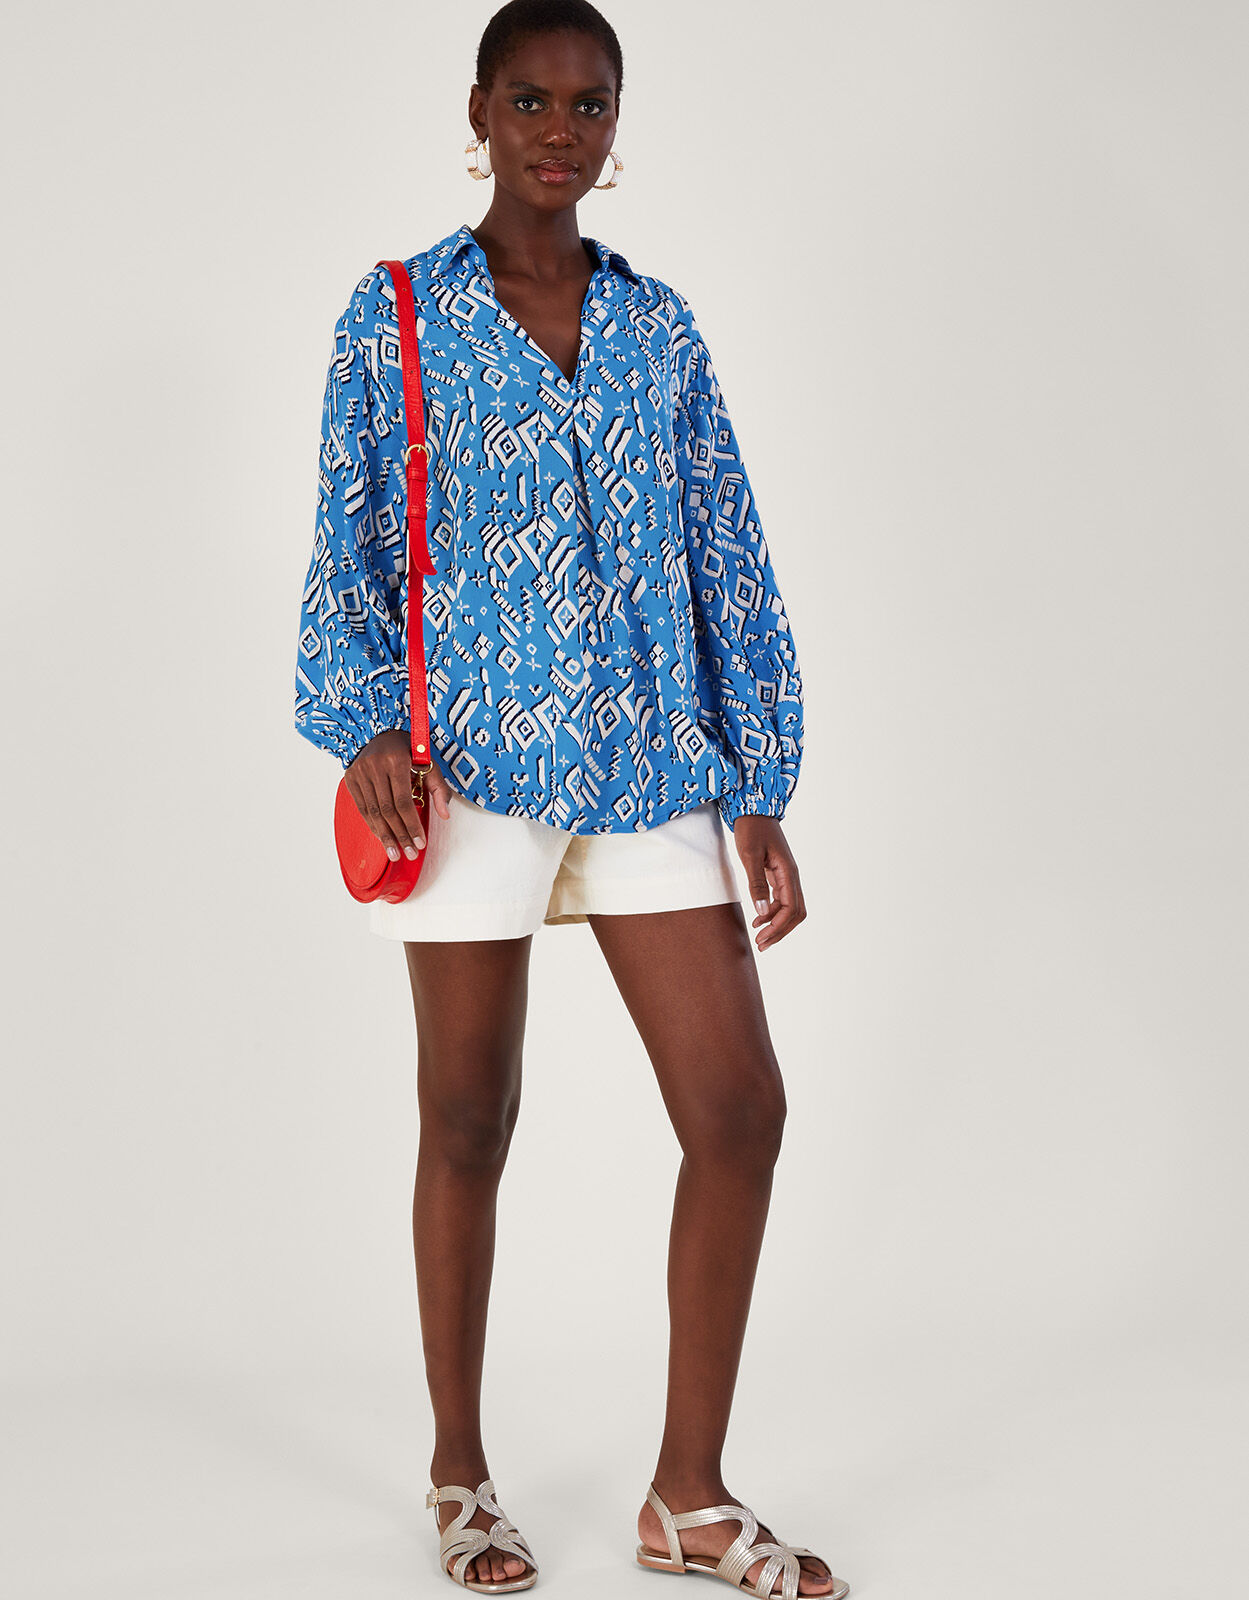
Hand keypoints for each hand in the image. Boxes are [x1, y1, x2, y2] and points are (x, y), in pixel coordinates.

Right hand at [343, 729, 453, 859]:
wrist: (378, 731)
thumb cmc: (407, 748)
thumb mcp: (428, 762)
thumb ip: (439, 788)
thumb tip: (445, 815)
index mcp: (395, 761)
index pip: (403, 801)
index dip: (412, 825)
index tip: (420, 842)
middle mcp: (375, 767)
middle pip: (387, 810)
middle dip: (400, 835)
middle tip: (410, 853)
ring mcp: (360, 773)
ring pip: (372, 812)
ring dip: (385, 836)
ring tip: (395, 854)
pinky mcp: (350, 778)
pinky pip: (362, 808)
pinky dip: (373, 825)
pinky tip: (383, 839)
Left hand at [732, 815, 805, 951]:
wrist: (753, 810)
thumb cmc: (751, 829)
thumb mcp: (749, 856)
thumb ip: (756, 883)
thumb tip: (760, 912)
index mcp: (788, 872)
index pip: (791, 908)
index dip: (778, 927)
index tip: (761, 937)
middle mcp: (791, 876)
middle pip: (796, 913)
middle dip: (780, 931)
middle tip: (761, 943)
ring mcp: (786, 876)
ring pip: (790, 908)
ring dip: (777, 924)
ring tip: (759, 936)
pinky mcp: (778, 875)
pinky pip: (782, 900)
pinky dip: (772, 913)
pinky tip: (758, 918)